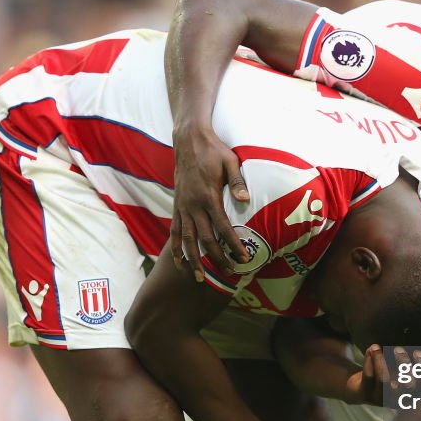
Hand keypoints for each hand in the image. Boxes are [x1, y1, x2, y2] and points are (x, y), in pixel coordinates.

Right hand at [170, 124, 249, 281]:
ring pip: (187, 240)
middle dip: (217, 259)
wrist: (189, 141)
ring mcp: (183, 207)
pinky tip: (179, 263)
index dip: (233, 244)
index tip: (243, 258)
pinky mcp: (177, 206)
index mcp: (208, 196)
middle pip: (205, 240)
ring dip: (194, 261)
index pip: (223, 227)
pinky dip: (176, 249)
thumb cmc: (214, 151)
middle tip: (228, 274)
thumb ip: (238, 181)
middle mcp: (193, 205)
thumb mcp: (230, 162)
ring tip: (200, 278)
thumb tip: (246, 199)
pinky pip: (175, 232)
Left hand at [347, 346, 420, 405]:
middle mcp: (399, 399)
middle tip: (397, 348)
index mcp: (412, 394)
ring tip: (377, 346)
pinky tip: (369, 350)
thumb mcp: (408, 371)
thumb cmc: (389, 376)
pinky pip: (368, 378)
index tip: (417, 351)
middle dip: (404, 364)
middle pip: (407, 385)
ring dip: (381, 361)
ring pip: (384, 381)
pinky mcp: (365, 394)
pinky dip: (369, 362)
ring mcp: (381, 398)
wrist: (361, 388)